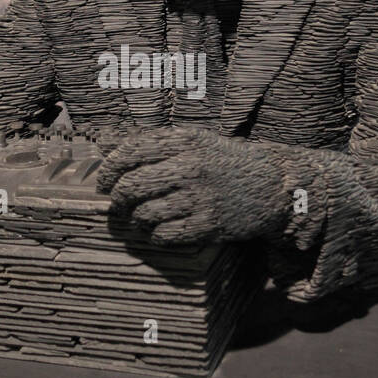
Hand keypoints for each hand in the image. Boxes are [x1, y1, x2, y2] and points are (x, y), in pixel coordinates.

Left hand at [96, 126, 289, 245]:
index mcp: (184, 142)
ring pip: (144, 214)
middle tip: (120, 205)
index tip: (104, 182)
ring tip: (142, 218)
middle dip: (118, 199)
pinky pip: (164, 234)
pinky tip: (160, 230)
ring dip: (136, 220)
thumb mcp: (196, 142)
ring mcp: (200, 197)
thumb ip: (159, 146)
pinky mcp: (209, 224)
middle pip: (131, 187)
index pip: (129, 153)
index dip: (108, 170)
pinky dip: (155, 235)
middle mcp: (190, 167)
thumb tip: (111, 156)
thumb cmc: (225, 162)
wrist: (272, 183)